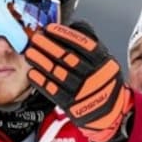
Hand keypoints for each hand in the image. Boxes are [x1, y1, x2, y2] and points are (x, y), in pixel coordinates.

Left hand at [25, 22, 132, 141]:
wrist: (111, 115)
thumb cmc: (104, 83)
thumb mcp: (106, 62)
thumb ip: (91, 44)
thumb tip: (74, 26)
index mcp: (103, 62)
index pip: (83, 44)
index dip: (64, 35)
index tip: (49, 29)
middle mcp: (94, 76)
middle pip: (68, 57)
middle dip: (48, 46)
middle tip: (36, 39)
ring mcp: (83, 92)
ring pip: (58, 73)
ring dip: (41, 62)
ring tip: (30, 53)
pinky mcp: (72, 105)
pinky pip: (53, 91)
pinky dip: (41, 81)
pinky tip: (32, 73)